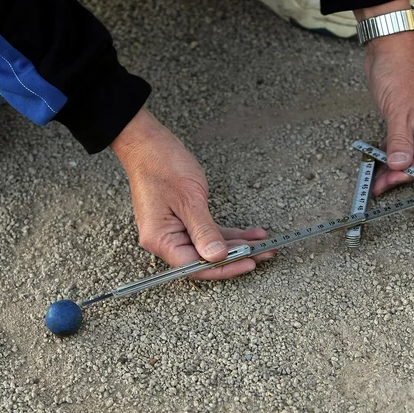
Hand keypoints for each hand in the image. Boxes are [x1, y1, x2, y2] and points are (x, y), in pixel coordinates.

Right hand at [110, 108, 274, 278]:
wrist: (150, 144)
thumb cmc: (162, 166)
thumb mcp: (189, 200)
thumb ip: (204, 231)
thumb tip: (217, 257)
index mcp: (160, 239)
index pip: (195, 266)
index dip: (223, 268)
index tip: (248, 263)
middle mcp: (166, 239)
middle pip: (205, 259)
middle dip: (237, 256)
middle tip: (264, 254)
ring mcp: (175, 231)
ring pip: (211, 246)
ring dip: (238, 245)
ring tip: (264, 244)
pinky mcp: (185, 221)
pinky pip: (210, 233)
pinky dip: (230, 233)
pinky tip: (251, 234)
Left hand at [356, 0, 413, 195]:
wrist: (389, 45)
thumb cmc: (400, 69)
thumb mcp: (399, 110)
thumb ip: (399, 141)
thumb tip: (400, 166)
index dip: (409, 172)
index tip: (390, 182)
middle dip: (398, 172)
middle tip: (378, 186)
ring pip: (410, 153)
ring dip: (392, 165)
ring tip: (375, 181)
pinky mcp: (411, 121)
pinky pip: (402, 143)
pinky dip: (390, 152)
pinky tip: (376, 164)